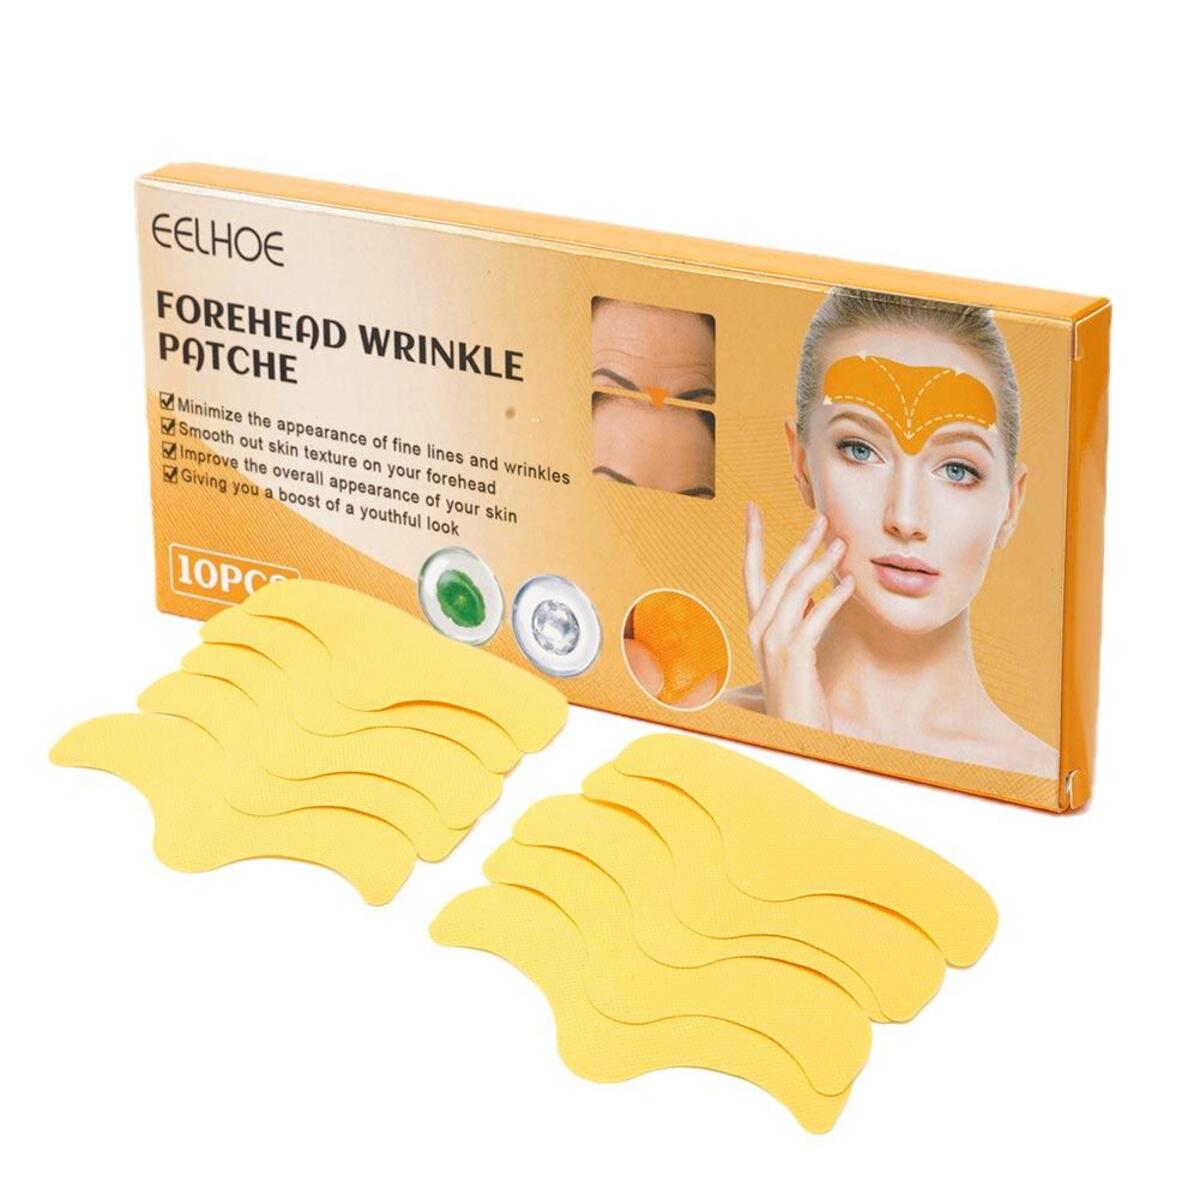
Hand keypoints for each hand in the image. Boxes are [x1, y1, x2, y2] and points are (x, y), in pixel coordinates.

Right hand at [742, 502, 854, 729]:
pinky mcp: (794, 656)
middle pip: (779, 575)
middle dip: (800, 543)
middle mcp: (758, 630)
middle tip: (822, 517)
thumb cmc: (798, 695)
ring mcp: (772, 643)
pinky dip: (834, 598)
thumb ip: (797, 621)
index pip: (750, 572)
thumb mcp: (794, 651)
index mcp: (755, 625)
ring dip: (821, 564)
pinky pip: (815, 617)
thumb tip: (812, 595)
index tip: (752, 509)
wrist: (794, 734)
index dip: (751, 539)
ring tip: (843, 545)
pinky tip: (850, 584)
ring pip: (796, 591)